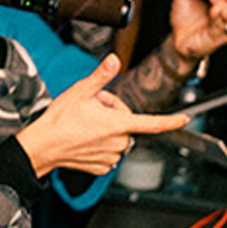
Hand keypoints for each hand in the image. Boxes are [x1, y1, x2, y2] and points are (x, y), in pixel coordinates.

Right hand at [17, 55, 191, 174]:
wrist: (42, 147)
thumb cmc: (59, 121)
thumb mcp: (80, 91)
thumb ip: (102, 76)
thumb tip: (114, 60)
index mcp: (118, 124)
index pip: (152, 123)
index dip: (171, 121)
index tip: (185, 119)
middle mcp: (118, 142)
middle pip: (126, 123)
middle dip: (112, 114)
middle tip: (91, 109)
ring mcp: (111, 157)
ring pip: (117, 138)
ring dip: (106, 130)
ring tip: (85, 125)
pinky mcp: (102, 167)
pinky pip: (108, 153)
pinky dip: (99, 146)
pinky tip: (84, 140)